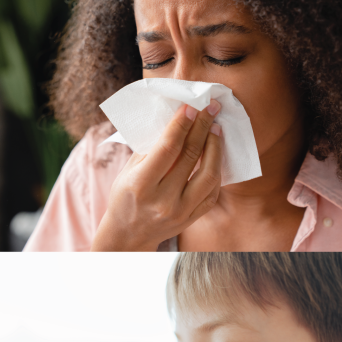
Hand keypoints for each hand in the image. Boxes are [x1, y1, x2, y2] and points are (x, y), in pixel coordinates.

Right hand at [91, 101, 221, 251]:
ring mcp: (181, 211)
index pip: (167, 148)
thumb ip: (150, 148)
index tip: (191, 106)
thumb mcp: (128, 171)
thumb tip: (174, 119)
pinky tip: (215, 154)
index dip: (181, 124)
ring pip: (209, 174)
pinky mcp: (192, 218)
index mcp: (141, 184)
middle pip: (190, 156)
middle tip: (210, 108)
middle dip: (202, 127)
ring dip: (215, 147)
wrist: (128, 235)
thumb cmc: (125, 196)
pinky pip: (213, 191)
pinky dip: (217, 170)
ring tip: (216, 128)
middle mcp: (162, 200)